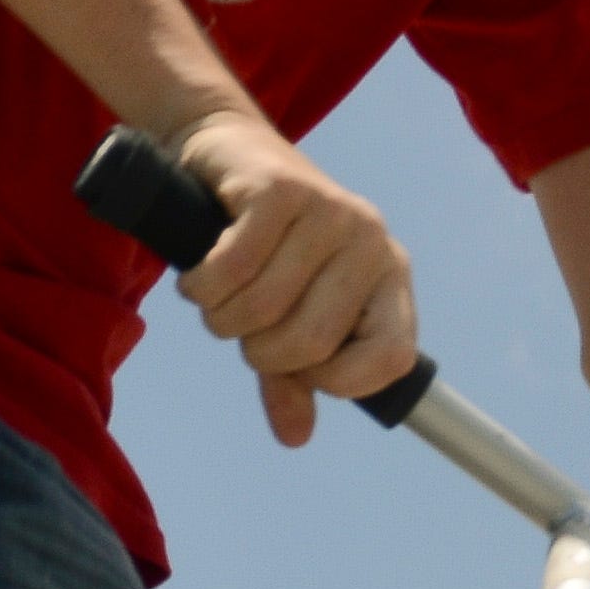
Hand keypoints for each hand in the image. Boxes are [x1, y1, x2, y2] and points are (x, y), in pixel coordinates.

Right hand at [160, 105, 416, 447]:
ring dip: (221, 316)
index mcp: (389, 277)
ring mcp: (329, 212)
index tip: (302, 370)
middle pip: (311, 342)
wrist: (225, 151)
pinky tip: (198, 275)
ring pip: (263, 307)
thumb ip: (294, 378)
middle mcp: (370, 242)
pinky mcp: (280, 190)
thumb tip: (296, 437)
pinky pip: (233, 268)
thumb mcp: (282, 317)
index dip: (337, 382)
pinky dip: (202, 285)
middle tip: (239, 325)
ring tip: (215, 294)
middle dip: (258, 349)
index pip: (391, 359)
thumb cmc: (262, 245)